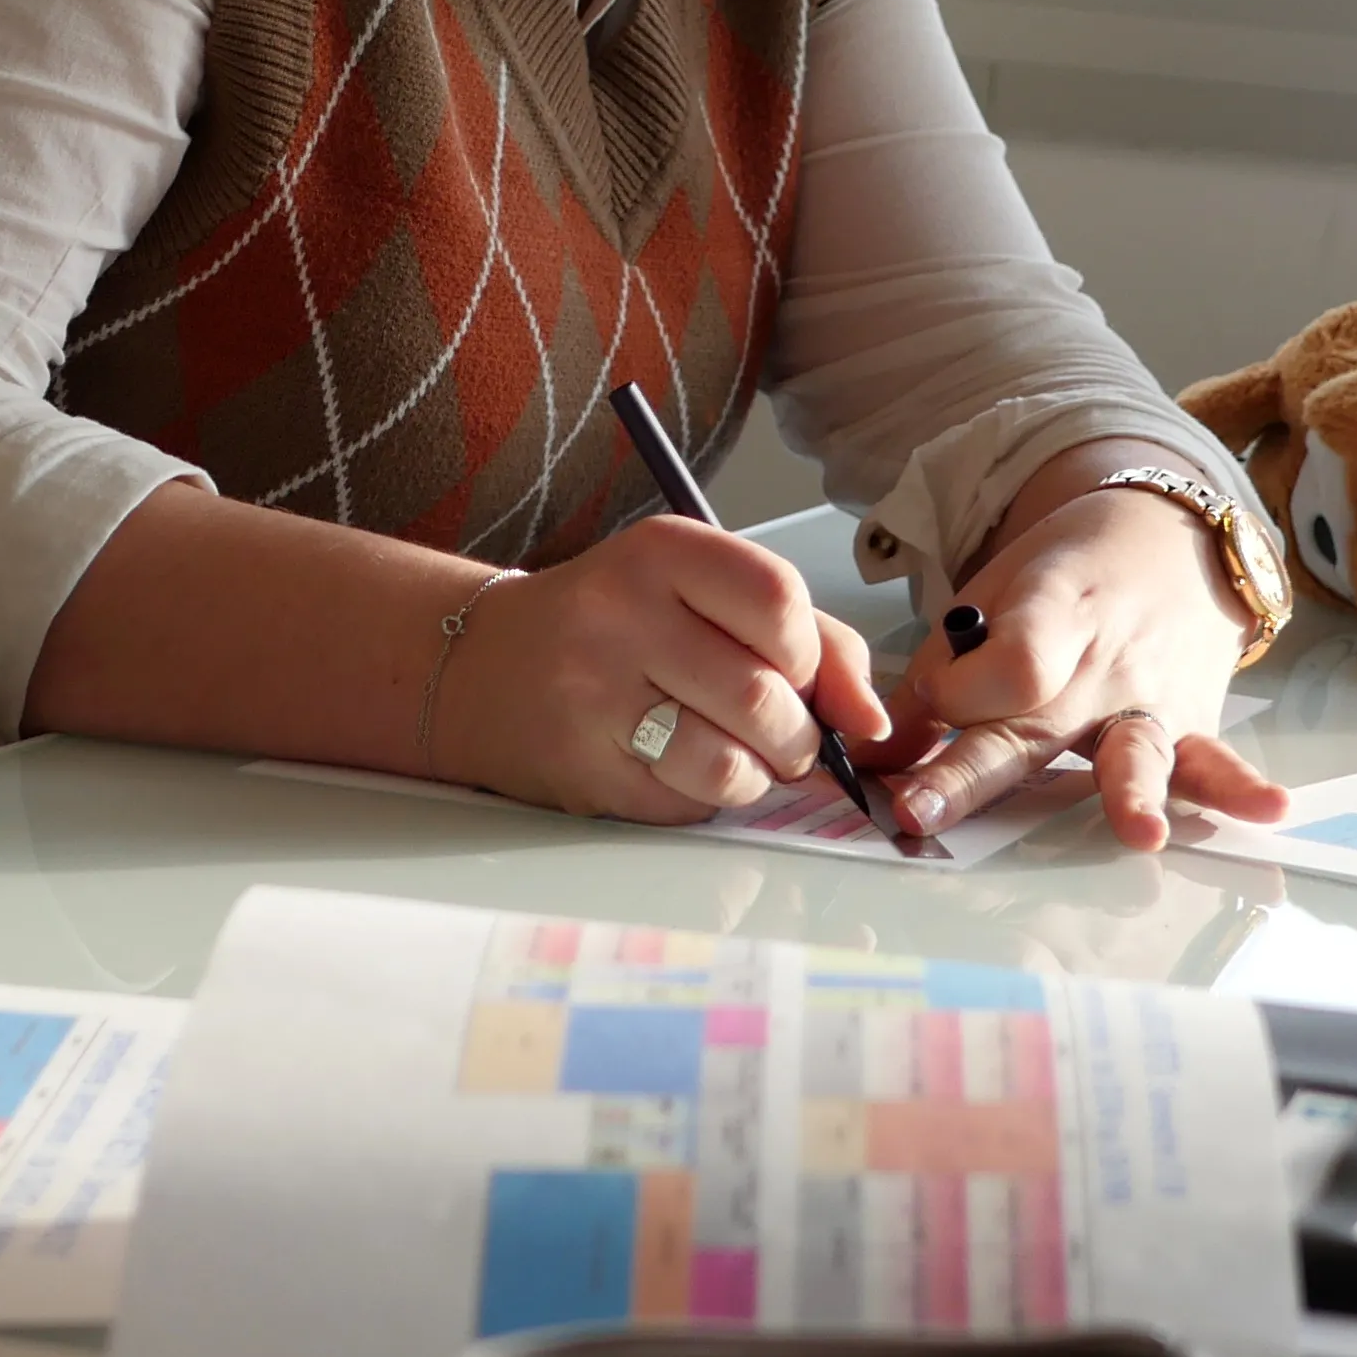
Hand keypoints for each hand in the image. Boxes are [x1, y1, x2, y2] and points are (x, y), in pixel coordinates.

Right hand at [434, 519, 892, 824]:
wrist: (484, 666)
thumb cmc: (616, 624)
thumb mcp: (700, 590)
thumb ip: (807, 636)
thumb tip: (873, 720)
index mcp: (661, 552)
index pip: (780, 602)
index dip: (813, 657)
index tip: (803, 675)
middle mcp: (620, 615)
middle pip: (765, 696)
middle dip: (798, 734)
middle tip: (783, 733)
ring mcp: (593, 696)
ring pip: (731, 763)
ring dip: (758, 774)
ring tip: (739, 755)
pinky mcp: (581, 769)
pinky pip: (687, 803)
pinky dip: (709, 797)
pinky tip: (680, 767)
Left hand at [876, 463, 1295, 851]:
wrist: (1166, 540)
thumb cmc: (1063, 580)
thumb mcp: (988, 601)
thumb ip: (935, 681)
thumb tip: (870, 755)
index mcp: (1046, 614)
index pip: (999, 662)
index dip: (959, 688)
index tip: (933, 702)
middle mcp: (1101, 661)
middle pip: (1033, 723)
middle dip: (972, 771)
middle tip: (920, 813)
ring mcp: (1151, 696)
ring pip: (1132, 750)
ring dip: (1131, 792)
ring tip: (1141, 834)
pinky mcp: (1191, 724)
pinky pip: (1211, 759)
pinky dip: (1239, 785)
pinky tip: (1269, 808)